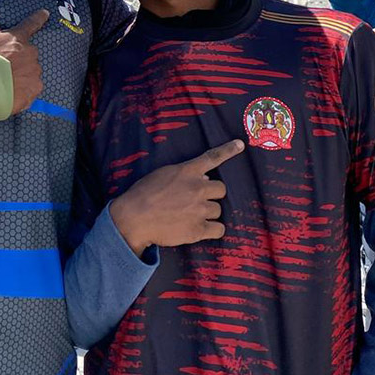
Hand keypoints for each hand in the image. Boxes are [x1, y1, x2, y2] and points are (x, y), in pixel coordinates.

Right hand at [0, 10, 49, 113]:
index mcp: (16, 38)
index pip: (30, 24)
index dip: (38, 18)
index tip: (45, 13)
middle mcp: (29, 54)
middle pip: (27, 54)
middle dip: (17, 58)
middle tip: (1, 67)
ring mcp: (32, 73)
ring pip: (30, 72)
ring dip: (20, 75)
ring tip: (2, 83)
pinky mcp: (32, 91)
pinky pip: (30, 89)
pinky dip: (21, 90)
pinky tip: (8, 92)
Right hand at [110, 139, 244, 255]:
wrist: (134, 217)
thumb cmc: (143, 194)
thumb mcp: (162, 174)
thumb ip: (184, 174)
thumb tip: (202, 178)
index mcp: (187, 171)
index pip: (212, 157)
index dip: (228, 150)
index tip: (240, 145)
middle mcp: (197, 188)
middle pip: (220, 189)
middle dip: (211, 194)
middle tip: (196, 200)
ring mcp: (199, 209)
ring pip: (217, 210)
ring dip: (208, 212)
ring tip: (189, 215)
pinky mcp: (198, 229)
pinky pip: (219, 229)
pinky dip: (212, 229)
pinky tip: (201, 229)